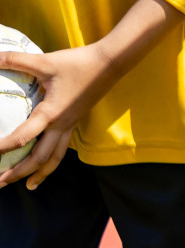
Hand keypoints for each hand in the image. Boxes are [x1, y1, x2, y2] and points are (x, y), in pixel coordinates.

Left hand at [0, 44, 116, 189]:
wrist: (111, 62)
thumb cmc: (78, 63)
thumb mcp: (45, 61)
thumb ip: (16, 60)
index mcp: (51, 113)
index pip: (22, 138)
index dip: (2, 148)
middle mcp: (60, 124)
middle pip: (39, 158)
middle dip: (19, 172)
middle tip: (0, 184)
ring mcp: (70, 125)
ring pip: (55, 157)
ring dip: (40, 174)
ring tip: (29, 187)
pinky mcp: (76, 121)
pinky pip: (63, 147)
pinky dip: (53, 161)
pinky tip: (47, 163)